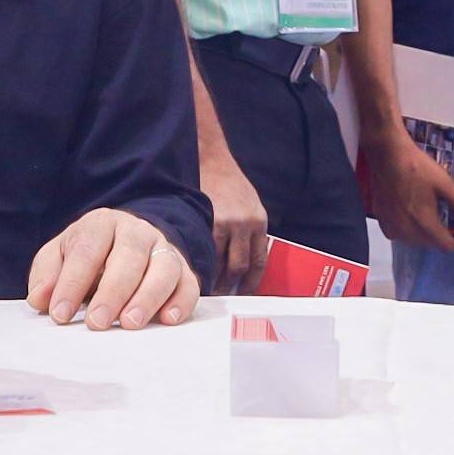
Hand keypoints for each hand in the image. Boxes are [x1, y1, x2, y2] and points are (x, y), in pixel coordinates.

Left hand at [27, 208, 197, 328]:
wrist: (124, 244)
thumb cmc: (87, 256)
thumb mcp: (59, 257)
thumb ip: (47, 275)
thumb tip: (41, 299)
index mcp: (101, 224)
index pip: (87, 250)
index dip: (72, 283)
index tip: (60, 314)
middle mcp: (136, 232)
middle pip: (128, 256)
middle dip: (112, 291)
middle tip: (96, 323)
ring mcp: (163, 249)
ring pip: (163, 268)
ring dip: (147, 297)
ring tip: (130, 324)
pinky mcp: (183, 271)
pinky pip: (188, 284)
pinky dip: (181, 302)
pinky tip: (166, 320)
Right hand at [202, 147, 269, 291]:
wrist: (211, 159)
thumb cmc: (229, 182)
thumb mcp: (251, 204)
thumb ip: (251, 231)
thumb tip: (246, 261)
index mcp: (259, 222)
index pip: (260, 261)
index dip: (252, 282)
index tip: (244, 293)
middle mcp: (246, 224)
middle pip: (239, 266)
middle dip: (230, 285)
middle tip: (221, 295)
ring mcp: (226, 223)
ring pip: (220, 262)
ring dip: (213, 278)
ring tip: (204, 288)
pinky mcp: (207, 221)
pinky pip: (205, 250)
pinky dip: (200, 262)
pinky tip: (193, 269)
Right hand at [360, 128, 453, 250]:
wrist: (387, 154)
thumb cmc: (418, 167)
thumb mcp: (444, 183)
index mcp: (424, 222)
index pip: (444, 245)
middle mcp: (406, 228)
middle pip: (427, 243)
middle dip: (437, 236)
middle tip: (441, 220)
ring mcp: (390, 223)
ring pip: (410, 240)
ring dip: (420, 235)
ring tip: (424, 218)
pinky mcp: (379, 216)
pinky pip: (394, 233)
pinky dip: (402, 230)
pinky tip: (405, 216)